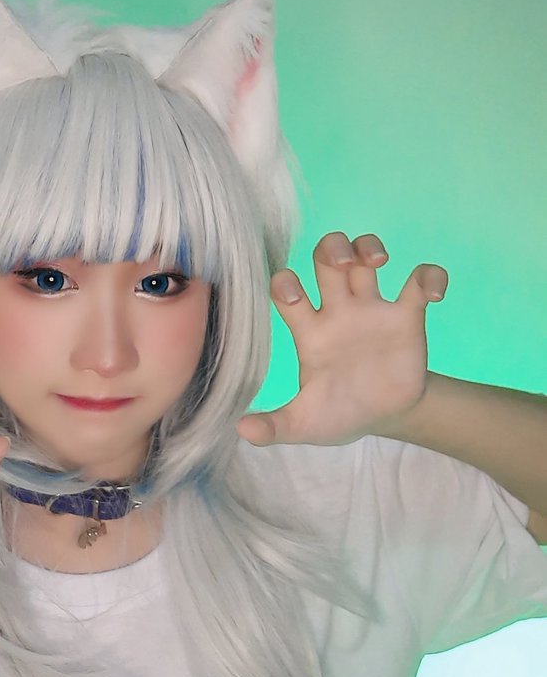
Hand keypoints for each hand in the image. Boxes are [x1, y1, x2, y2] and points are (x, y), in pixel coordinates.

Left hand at [236, 232, 448, 446]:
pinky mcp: (406, 316)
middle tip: (342, 264)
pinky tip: (433, 295)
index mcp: (309, 331)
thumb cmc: (338, 414)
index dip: (285, 283)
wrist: (385, 420)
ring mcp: (372, 310)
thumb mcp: (305, 424)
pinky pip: (419, 281)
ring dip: (369, 246)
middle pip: (326, 258)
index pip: (286, 290)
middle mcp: (337, 312)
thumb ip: (276, 426)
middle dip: (332, 248)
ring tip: (377, 263)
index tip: (296, 296)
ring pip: (365, 256)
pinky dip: (430, 277)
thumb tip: (242, 430)